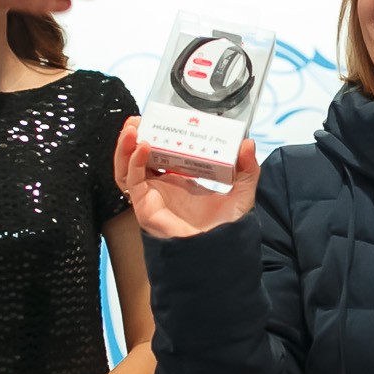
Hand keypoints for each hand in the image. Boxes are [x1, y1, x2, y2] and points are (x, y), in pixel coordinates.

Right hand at [114, 119, 257, 239]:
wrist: (217, 254)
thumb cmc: (225, 230)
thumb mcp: (242, 193)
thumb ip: (247, 170)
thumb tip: (248, 144)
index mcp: (179, 182)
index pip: (161, 154)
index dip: (157, 136)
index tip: (161, 119)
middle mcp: (161, 188)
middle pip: (137, 158)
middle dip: (134, 137)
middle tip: (139, 119)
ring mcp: (151, 197)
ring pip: (127, 169)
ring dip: (125, 147)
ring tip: (131, 129)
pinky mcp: (144, 207)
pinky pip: (132, 182)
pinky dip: (133, 162)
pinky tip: (144, 147)